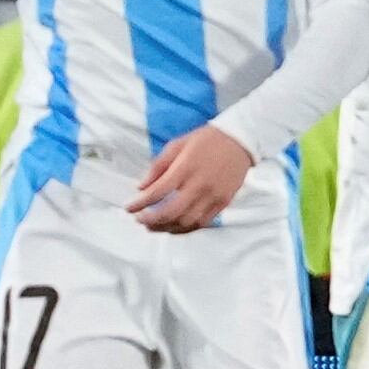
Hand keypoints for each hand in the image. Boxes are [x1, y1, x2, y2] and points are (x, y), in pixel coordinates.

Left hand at [128, 125, 253, 230]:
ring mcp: (214, 196)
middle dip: (151, 220)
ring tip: (154, 226)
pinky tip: (174, 226)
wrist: (239, 141)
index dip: (139, 203)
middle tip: (140, 220)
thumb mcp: (177, 145)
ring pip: (186, 221)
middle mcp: (200, 185)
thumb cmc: (206, 140)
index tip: (129, 208)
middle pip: (171, 212)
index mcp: (185, 168)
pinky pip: (202, 222)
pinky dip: (185, 228)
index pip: (157, 192)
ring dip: (166, 227)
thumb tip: (142, 187)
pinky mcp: (223, 202)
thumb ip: (158, 166)